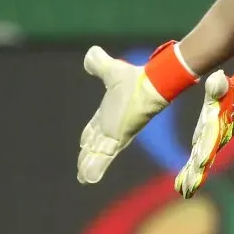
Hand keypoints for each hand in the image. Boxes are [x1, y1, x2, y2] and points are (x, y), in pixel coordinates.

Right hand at [77, 43, 195, 184]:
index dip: (88, 137)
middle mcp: (111, 127)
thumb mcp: (111, 70)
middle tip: (81, 172)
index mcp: (107, 114)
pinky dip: (95, 168)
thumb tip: (90, 54)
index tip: (82, 145)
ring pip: (98, 155)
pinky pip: (103, 157)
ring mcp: (115, 135)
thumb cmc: (135, 78)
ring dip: (89, 166)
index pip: (94, 129)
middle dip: (87, 158)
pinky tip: (88, 179)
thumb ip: (98, 63)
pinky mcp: (119, 139)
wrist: (152, 84)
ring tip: (84, 178)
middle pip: (95, 146)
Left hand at [174, 56, 233, 197]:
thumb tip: (218, 78)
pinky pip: (197, 160)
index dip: (205, 152)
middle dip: (196, 174)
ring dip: (191, 177)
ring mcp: (210, 141)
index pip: (210, 141)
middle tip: (187, 190)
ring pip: (200, 163)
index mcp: (217, 127)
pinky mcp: (207, 142)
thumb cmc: (232, 91)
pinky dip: (190, 172)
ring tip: (183, 191)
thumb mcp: (225, 86)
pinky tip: (181, 184)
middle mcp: (214, 138)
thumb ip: (219, 85)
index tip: (199, 164)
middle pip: (204, 158)